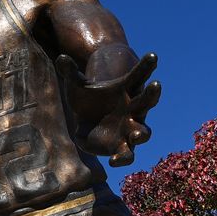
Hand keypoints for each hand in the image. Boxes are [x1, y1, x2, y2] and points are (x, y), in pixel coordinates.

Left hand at [58, 51, 160, 165]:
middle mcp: (133, 108)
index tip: (153, 54)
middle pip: (148, 100)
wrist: (87, 121)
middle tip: (155, 84)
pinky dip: (122, 158)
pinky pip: (127, 154)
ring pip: (143, 132)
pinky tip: (112, 160)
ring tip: (136, 135)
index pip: (139, 74)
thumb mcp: (76, 85)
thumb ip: (70, 72)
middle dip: (152, 93)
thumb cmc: (86, 99)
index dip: (147, 65)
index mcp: (126, 89)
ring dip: (141, 134)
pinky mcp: (122, 146)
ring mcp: (130, 128)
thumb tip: (60, 57)